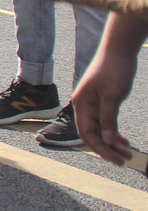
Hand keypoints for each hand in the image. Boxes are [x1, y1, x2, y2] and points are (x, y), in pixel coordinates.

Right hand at [72, 50, 137, 165]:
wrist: (119, 49)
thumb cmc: (113, 69)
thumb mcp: (112, 95)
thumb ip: (109, 118)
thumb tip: (108, 140)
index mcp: (81, 104)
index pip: (86, 133)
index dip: (100, 148)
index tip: (115, 159)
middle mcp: (84, 106)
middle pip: (93, 133)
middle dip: (107, 148)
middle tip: (124, 161)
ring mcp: (93, 104)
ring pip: (101, 129)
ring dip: (112, 142)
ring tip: (127, 153)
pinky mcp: (103, 101)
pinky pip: (106, 121)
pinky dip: (115, 132)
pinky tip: (124, 140)